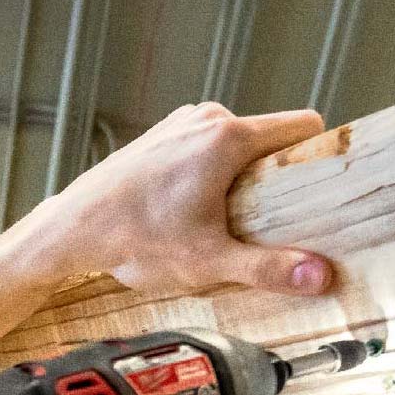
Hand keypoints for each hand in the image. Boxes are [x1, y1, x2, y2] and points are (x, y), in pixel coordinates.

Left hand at [11, 103, 333, 295]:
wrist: (72, 229)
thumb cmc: (136, 240)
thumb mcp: (209, 261)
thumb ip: (268, 267)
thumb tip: (321, 276)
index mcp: (229, 137)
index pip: (303, 127)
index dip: (319, 157)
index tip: (322, 190)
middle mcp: (207, 119)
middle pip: (271, 138)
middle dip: (279, 175)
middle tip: (278, 219)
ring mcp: (181, 124)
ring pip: (238, 143)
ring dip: (245, 175)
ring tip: (235, 218)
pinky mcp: (162, 136)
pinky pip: (208, 146)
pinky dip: (214, 171)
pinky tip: (200, 207)